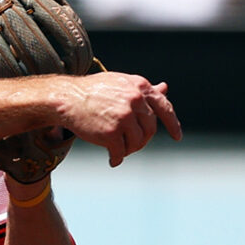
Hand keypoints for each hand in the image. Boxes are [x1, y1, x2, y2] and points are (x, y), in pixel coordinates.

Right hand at [48, 71, 180, 164]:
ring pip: (137, 142)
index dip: (173, 124)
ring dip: (129, 149)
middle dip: (142, 140)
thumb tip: (165, 89)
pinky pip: (121, 152)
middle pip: (150, 129)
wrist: (67, 98)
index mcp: (140, 87)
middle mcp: (135, 101)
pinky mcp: (111, 133)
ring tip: (118, 149)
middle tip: (130, 145)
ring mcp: (124, 117)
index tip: (177, 136)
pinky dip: (117, 159)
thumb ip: (144, 90)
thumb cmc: (94, 91)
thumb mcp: (122, 84)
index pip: (164, 107)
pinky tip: (113, 160)